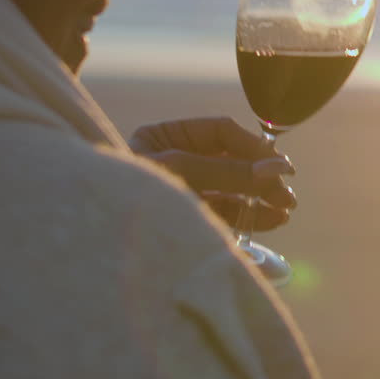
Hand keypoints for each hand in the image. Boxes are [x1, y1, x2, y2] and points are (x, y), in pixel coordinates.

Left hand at [131, 117, 296, 231]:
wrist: (91, 246)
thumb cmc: (126, 193)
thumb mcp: (179, 171)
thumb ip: (227, 170)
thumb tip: (275, 168)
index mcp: (162, 138)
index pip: (221, 132)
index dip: (255, 146)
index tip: (282, 165)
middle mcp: (173, 162)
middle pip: (231, 162)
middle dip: (261, 176)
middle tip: (287, 193)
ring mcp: (180, 194)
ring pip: (231, 191)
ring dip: (260, 198)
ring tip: (285, 210)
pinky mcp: (185, 222)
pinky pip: (223, 214)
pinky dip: (249, 216)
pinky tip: (271, 220)